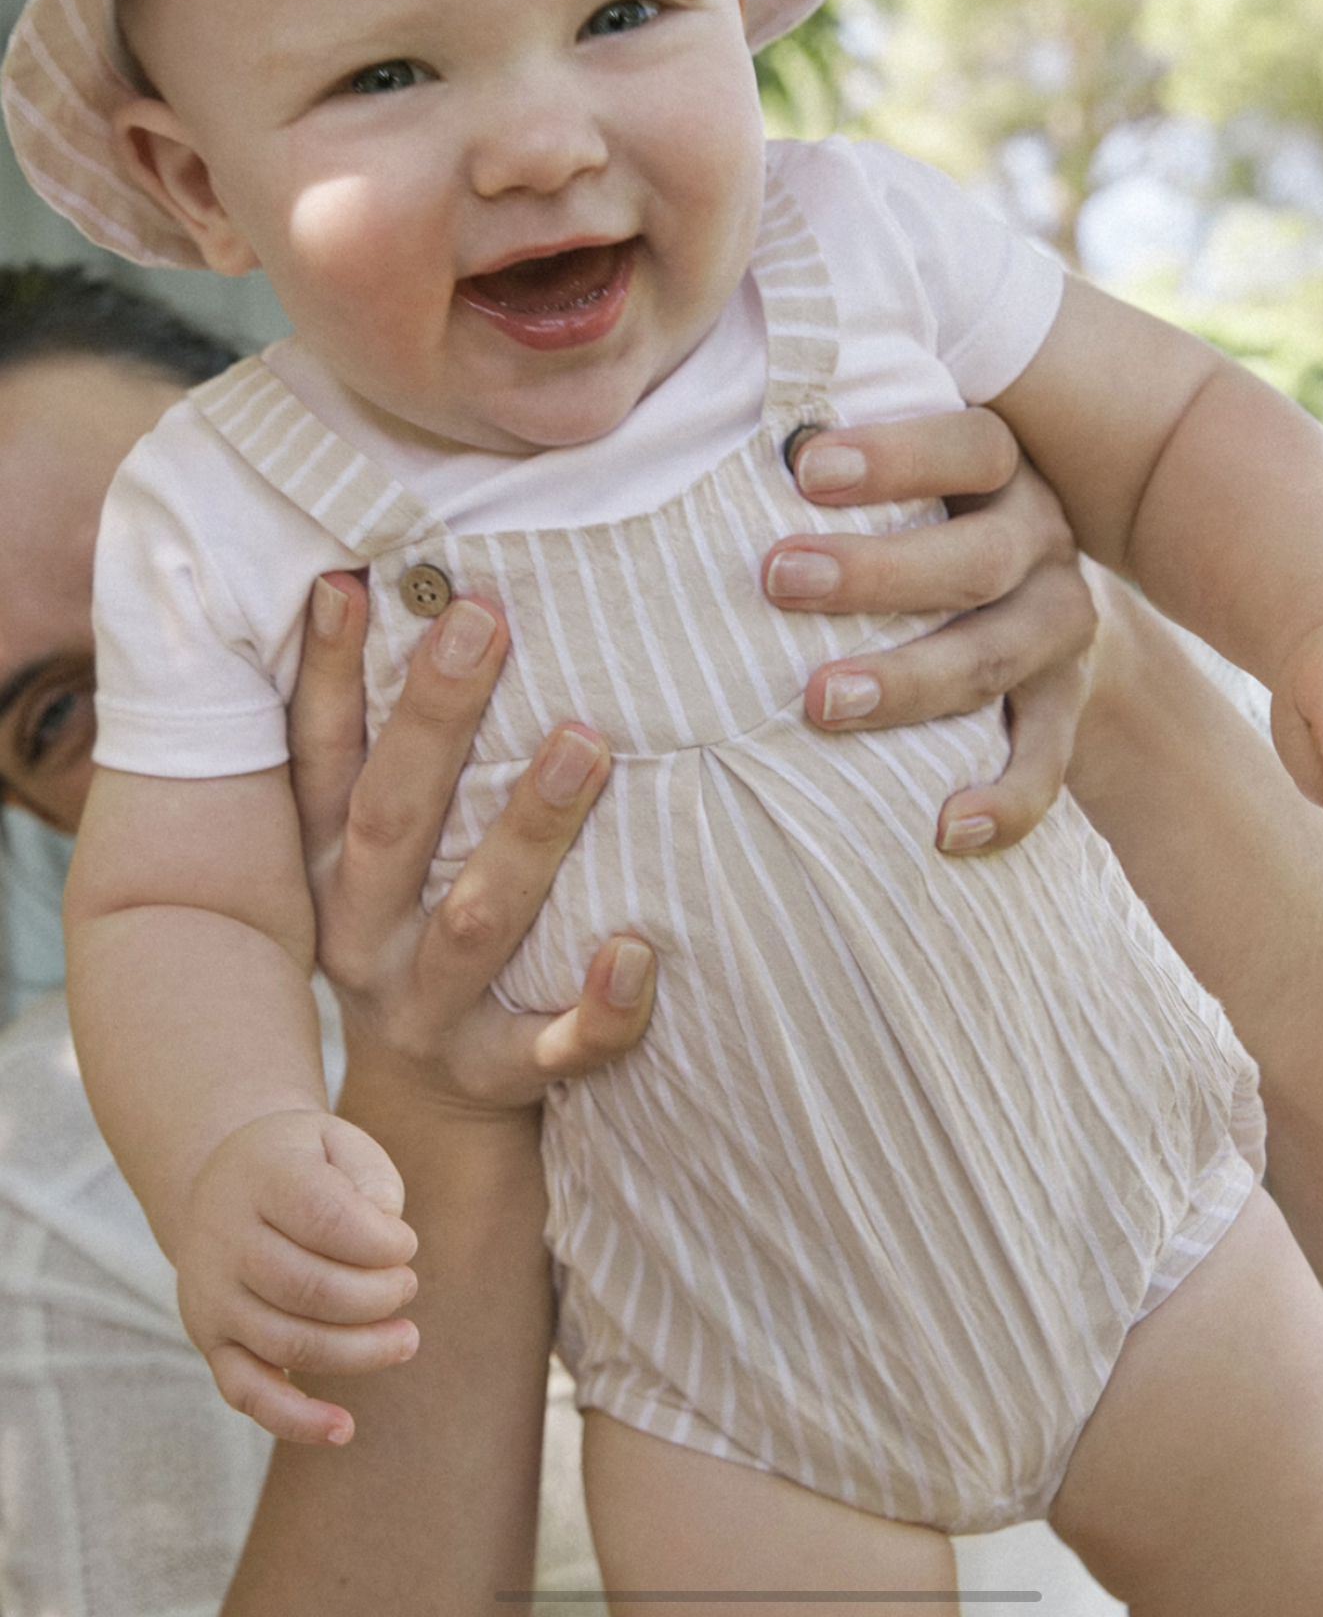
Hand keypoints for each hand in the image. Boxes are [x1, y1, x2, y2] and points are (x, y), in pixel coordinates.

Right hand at [177, 1108, 419, 1447]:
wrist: (226, 1182)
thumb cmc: (304, 1164)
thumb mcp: (339, 1141)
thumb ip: (370, 1180)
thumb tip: (386, 1238)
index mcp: (263, 1177)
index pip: (325, 1218)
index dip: (380, 1242)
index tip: (406, 1245)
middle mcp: (225, 1239)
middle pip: (309, 1288)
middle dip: (377, 1298)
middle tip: (407, 1286)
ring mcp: (212, 1296)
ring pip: (289, 1344)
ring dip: (360, 1352)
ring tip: (405, 1338)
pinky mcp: (211, 1342)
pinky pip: (247, 1393)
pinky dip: (294, 1419)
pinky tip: (343, 1428)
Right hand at [290, 573, 654, 1108]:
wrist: (421, 1108)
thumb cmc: (411, 926)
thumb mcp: (367, 848)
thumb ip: (377, 744)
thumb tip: (370, 582)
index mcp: (328, 864)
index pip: (319, 757)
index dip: (327, 672)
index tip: (352, 582)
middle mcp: (364, 931)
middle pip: (393, 817)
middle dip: (436, 718)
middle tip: (484, 622)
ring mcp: (429, 1005)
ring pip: (478, 918)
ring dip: (528, 832)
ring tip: (582, 745)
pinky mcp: (498, 1069)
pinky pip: (553, 1044)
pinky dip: (598, 1008)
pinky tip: (637, 952)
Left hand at [763, 409, 1096, 851]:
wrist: (1037, 599)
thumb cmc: (922, 518)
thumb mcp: (898, 475)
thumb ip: (820, 454)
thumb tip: (682, 428)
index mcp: (1001, 469)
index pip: (970, 445)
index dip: (896, 455)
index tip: (802, 466)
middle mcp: (1041, 542)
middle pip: (978, 557)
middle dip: (877, 573)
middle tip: (778, 578)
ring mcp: (1058, 629)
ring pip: (995, 658)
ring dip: (909, 683)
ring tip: (819, 703)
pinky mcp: (1064, 708)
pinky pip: (1045, 763)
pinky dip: (1004, 800)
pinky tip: (945, 829)